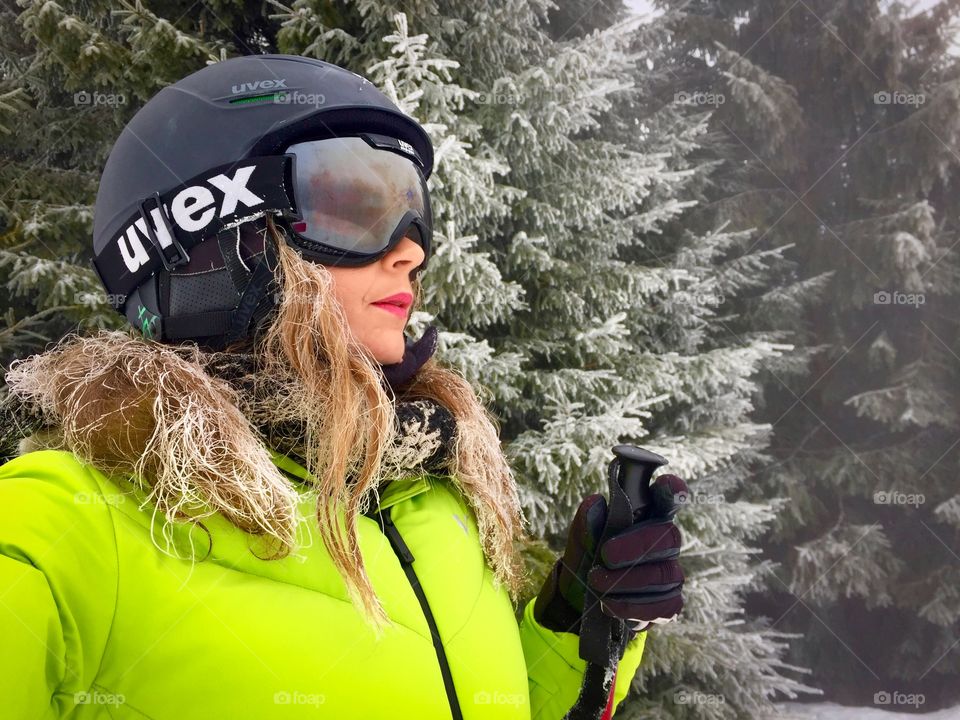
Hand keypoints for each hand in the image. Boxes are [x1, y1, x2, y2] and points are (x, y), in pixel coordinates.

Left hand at [534, 474, 688, 635]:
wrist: (578, 597)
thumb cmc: (587, 555)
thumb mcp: (581, 536)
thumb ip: (588, 520)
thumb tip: (596, 503)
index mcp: (646, 516)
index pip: (667, 498)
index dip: (672, 489)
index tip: (668, 483)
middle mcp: (664, 541)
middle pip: (668, 536)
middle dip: (637, 546)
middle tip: (606, 554)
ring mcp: (669, 571)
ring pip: (664, 574)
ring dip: (627, 580)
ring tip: (596, 582)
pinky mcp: (668, 602)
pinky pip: (663, 605)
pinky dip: (633, 605)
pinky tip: (609, 604)